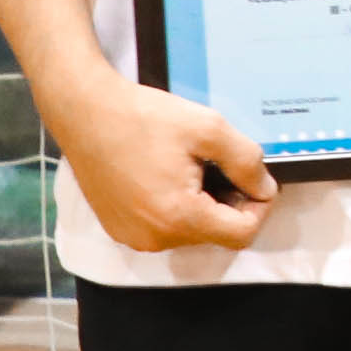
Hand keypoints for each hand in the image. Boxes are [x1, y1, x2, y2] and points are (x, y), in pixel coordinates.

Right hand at [54, 76, 274, 252]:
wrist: (84, 112)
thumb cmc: (143, 117)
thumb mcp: (209, 128)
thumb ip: (247, 161)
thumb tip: (265, 188)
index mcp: (179, 217)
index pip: (243, 233)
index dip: (259, 207)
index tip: (254, 180)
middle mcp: (155, 238)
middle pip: (217, 234)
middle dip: (229, 203)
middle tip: (220, 166)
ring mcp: (133, 237)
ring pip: (191, 232)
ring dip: (202, 206)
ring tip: (190, 168)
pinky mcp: (119, 229)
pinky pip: (163, 229)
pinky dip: (176, 208)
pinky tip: (167, 176)